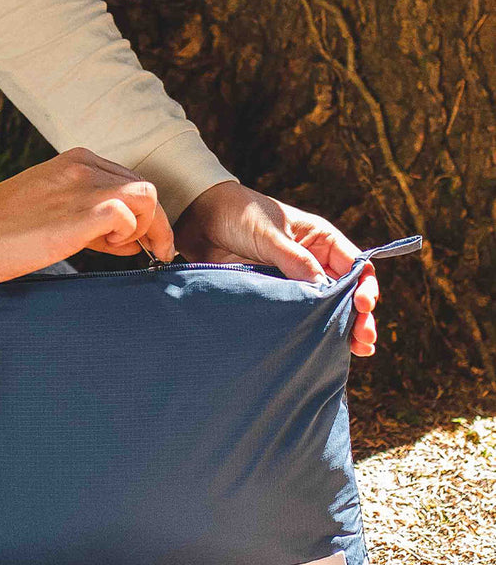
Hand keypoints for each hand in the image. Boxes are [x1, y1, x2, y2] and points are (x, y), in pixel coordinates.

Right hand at [0, 147, 173, 284]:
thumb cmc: (6, 230)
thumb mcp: (51, 208)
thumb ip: (89, 216)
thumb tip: (127, 239)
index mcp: (77, 161)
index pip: (128, 180)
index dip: (140, 212)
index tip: (138, 240)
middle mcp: (84, 167)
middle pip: (145, 188)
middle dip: (153, 223)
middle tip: (147, 252)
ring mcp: (84, 187)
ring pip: (147, 197)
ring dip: (145, 227)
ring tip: (118, 247)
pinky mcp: (82, 212)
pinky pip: (128, 215)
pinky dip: (127, 235)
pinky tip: (107, 248)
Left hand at [173, 181, 377, 356]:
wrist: (200, 219)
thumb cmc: (239, 215)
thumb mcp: (270, 235)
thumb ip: (295, 260)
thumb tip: (322, 289)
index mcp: (321, 240)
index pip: (356, 267)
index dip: (364, 288)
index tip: (363, 305)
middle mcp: (313, 262)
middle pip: (346, 294)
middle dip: (358, 316)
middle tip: (364, 340)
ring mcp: (293, 281)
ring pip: (323, 309)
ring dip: (338, 329)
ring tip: (355, 350)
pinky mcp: (272, 295)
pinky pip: (295, 315)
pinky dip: (308, 331)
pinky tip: (318, 347)